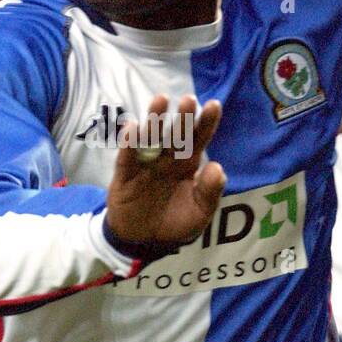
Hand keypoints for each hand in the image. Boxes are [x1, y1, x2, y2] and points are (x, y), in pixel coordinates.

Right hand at [106, 93, 225, 248]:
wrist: (143, 242)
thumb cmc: (174, 223)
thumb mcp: (199, 213)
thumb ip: (210, 192)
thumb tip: (217, 167)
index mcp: (187, 164)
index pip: (198, 139)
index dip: (206, 123)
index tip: (215, 105)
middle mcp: (167, 159)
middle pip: (176, 134)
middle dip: (183, 118)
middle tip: (189, 99)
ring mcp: (145, 164)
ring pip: (150, 138)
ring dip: (155, 120)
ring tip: (160, 100)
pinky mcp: (125, 175)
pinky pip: (127, 157)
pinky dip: (128, 142)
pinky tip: (132, 127)